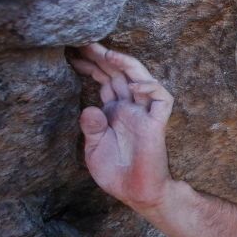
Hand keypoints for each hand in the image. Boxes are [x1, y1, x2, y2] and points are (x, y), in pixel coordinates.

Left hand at [68, 43, 174, 210]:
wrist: (137, 194)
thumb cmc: (116, 173)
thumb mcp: (94, 149)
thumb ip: (91, 128)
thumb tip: (89, 108)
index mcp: (115, 112)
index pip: (105, 80)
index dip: (92, 65)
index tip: (74, 53)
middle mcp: (131, 108)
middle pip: (120, 74)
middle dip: (104, 56)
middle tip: (85, 42)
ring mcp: (145, 114)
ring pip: (141, 79)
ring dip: (126, 64)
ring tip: (107, 54)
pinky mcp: (158, 124)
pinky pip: (162, 99)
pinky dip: (151, 88)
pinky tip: (134, 85)